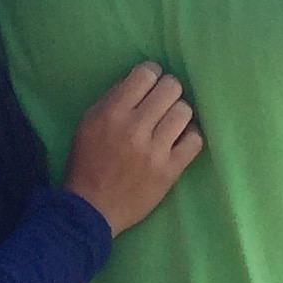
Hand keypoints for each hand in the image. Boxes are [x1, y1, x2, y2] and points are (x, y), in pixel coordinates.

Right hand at [61, 62, 203, 234]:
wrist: (92, 208)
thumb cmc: (87, 163)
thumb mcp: (88, 123)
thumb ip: (112, 99)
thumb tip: (140, 80)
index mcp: (112, 113)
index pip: (146, 74)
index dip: (152, 75)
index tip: (150, 84)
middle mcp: (135, 128)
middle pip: (171, 88)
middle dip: (168, 91)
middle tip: (162, 103)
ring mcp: (155, 150)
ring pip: (184, 111)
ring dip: (178, 114)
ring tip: (169, 124)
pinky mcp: (170, 171)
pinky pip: (195, 140)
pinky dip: (189, 136)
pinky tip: (179, 140)